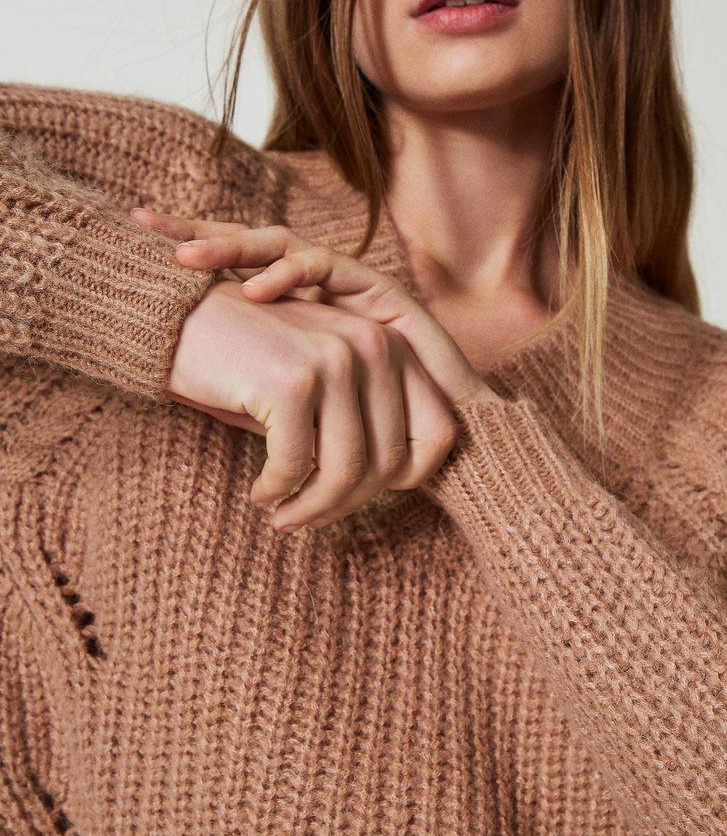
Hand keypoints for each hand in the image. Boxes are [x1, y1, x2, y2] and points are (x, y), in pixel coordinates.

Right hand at [131, 209, 502, 530]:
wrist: (180, 317)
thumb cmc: (252, 360)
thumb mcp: (322, 384)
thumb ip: (363, 419)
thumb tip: (395, 481)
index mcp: (393, 345)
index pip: (438, 434)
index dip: (407, 480)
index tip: (358, 495)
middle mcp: (374, 346)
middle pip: (389, 461)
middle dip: (347, 503)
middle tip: (307, 518)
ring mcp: (335, 360)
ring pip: (346, 470)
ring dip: (313, 507)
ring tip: (284, 516)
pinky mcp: (292, 381)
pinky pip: (297, 464)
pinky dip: (278, 489)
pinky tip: (261, 492)